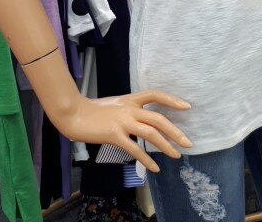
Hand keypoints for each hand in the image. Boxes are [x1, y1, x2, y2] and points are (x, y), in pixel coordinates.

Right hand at [58, 90, 192, 172]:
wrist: (73, 113)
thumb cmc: (92, 110)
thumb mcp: (115, 104)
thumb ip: (129, 109)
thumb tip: (142, 118)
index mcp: (130, 99)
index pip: (155, 94)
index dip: (172, 99)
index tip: (187, 106)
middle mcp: (129, 108)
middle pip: (158, 118)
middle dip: (175, 131)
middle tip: (188, 143)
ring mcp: (122, 121)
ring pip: (150, 133)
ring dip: (166, 145)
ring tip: (176, 155)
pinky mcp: (114, 135)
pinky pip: (134, 148)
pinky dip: (146, 159)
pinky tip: (154, 167)